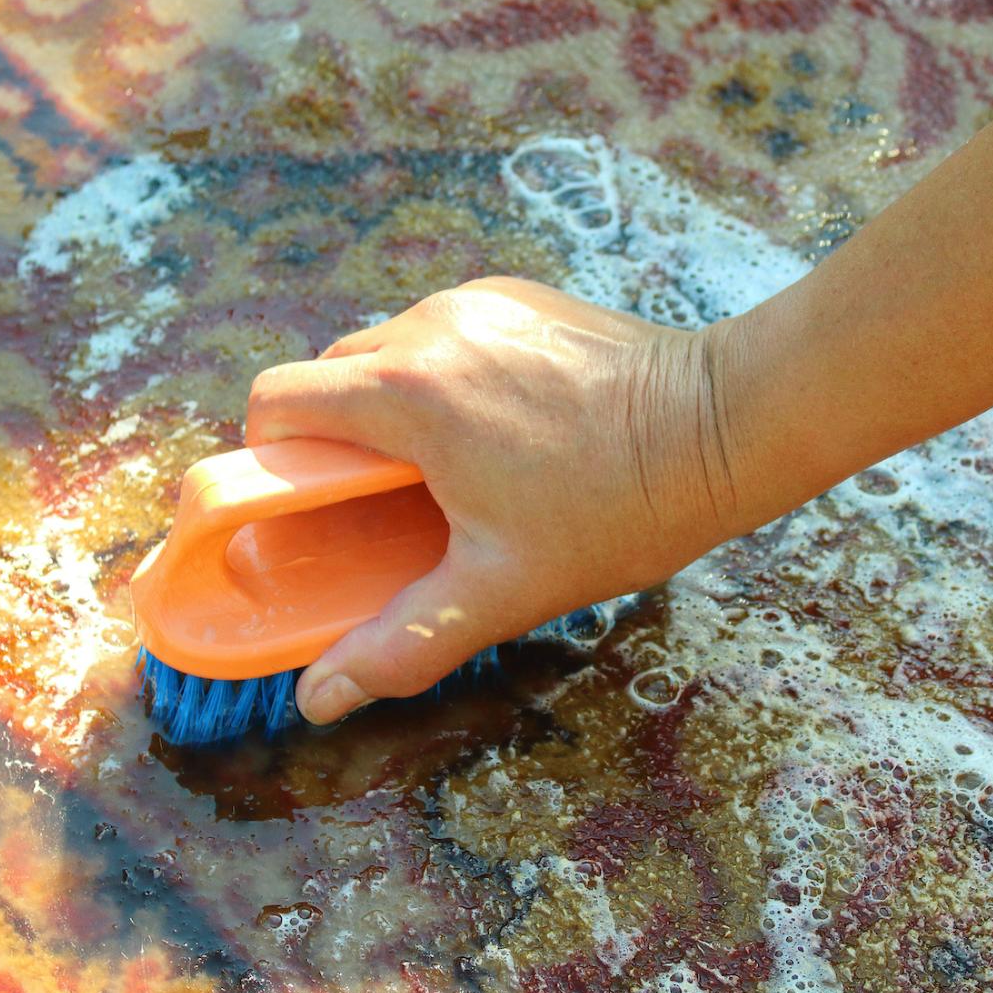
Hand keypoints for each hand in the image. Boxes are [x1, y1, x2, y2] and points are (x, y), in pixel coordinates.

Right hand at [247, 277, 742, 723]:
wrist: (721, 428)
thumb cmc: (617, 507)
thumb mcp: (501, 589)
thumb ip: (401, 642)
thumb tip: (319, 698)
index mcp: (408, 394)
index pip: (278, 402)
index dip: (271, 458)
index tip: (307, 509)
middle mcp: (429, 328)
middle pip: (328, 375)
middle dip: (337, 442)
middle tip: (385, 508)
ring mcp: (477, 301)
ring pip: (387, 351)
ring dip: (393, 409)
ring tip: (452, 475)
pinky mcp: (517, 294)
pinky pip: (444, 334)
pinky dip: (446, 379)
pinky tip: (501, 433)